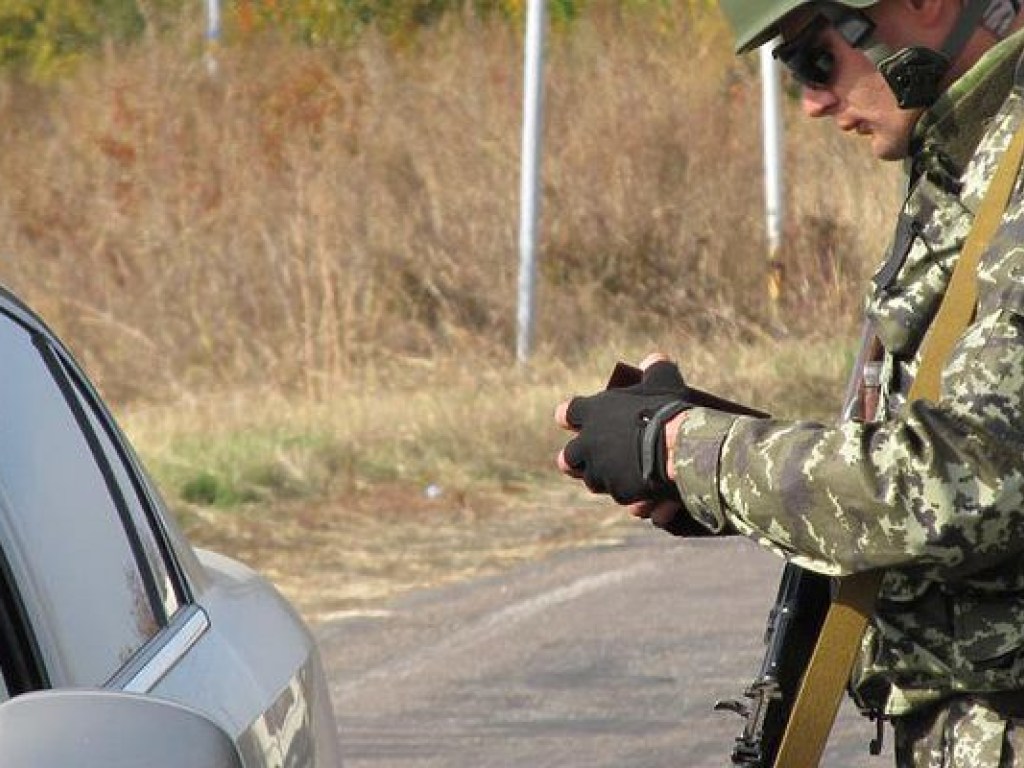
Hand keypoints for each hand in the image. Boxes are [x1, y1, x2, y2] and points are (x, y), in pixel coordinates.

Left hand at [555, 354, 688, 503]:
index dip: (570, 417)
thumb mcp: (664, 380)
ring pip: (595, 481)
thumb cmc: (669, 409)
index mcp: (593, 412)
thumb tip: (654, 359)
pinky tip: (652, 498)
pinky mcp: (619, 493)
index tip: (569, 419)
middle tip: (592, 460)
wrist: (682, 447)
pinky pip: (624, 498)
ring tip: (629, 477)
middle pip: (568, 458)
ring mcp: (601, 472)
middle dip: (577, 461)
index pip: (568, 413)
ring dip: (608, 479)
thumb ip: (655, 368)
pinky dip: (637, 497)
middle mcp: (588, 444)